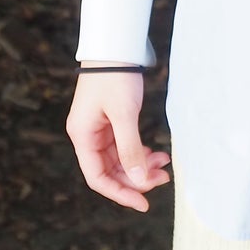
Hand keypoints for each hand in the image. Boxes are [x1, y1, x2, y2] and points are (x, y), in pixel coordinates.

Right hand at [66, 67, 170, 212]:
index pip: (98, 178)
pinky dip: (140, 151)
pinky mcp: (111, 121)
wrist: (115, 46)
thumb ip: (130, 149)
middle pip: (110, 170)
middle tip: (163, 179)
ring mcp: (99, 129)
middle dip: (136, 178)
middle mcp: (88, 136)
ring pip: (120, 159)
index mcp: (83, 137)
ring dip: (141, 165)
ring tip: (165, 165)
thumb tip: (138, 181)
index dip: (120, 193)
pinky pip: (125, 145)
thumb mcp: (125, 114)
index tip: (143, 203)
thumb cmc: (115, 77)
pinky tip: (157, 154)